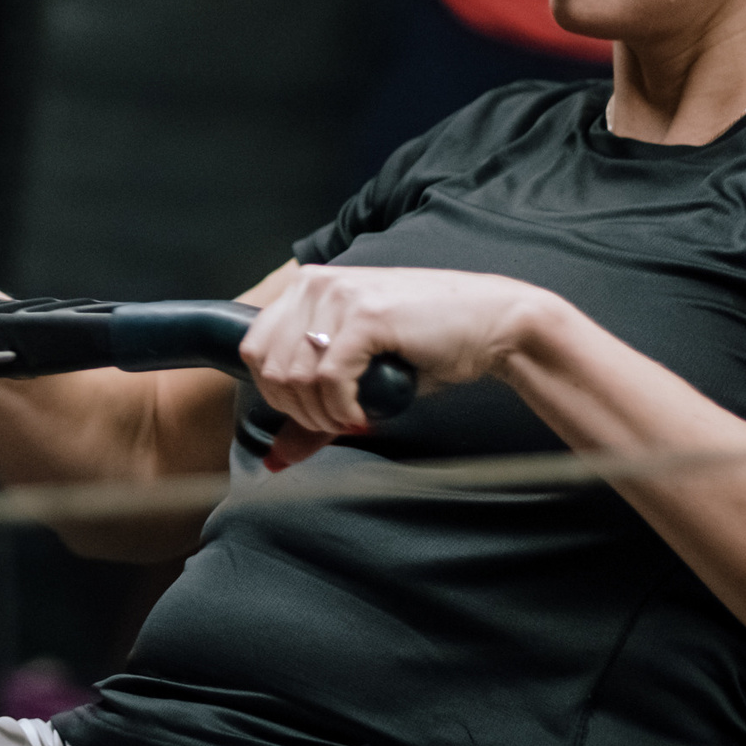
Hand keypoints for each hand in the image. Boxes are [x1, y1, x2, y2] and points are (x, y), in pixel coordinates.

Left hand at [239, 264, 556, 438]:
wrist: (492, 323)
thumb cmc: (427, 347)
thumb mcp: (360, 373)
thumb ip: (315, 409)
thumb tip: (275, 461)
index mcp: (307, 286)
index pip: (253, 349)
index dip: (275, 394)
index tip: (312, 413)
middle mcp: (316, 283)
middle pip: (267, 367)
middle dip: (296, 410)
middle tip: (336, 423)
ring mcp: (340, 296)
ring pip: (294, 376)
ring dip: (321, 415)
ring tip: (353, 419)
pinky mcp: (367, 317)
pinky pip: (328, 378)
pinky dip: (342, 410)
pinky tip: (365, 415)